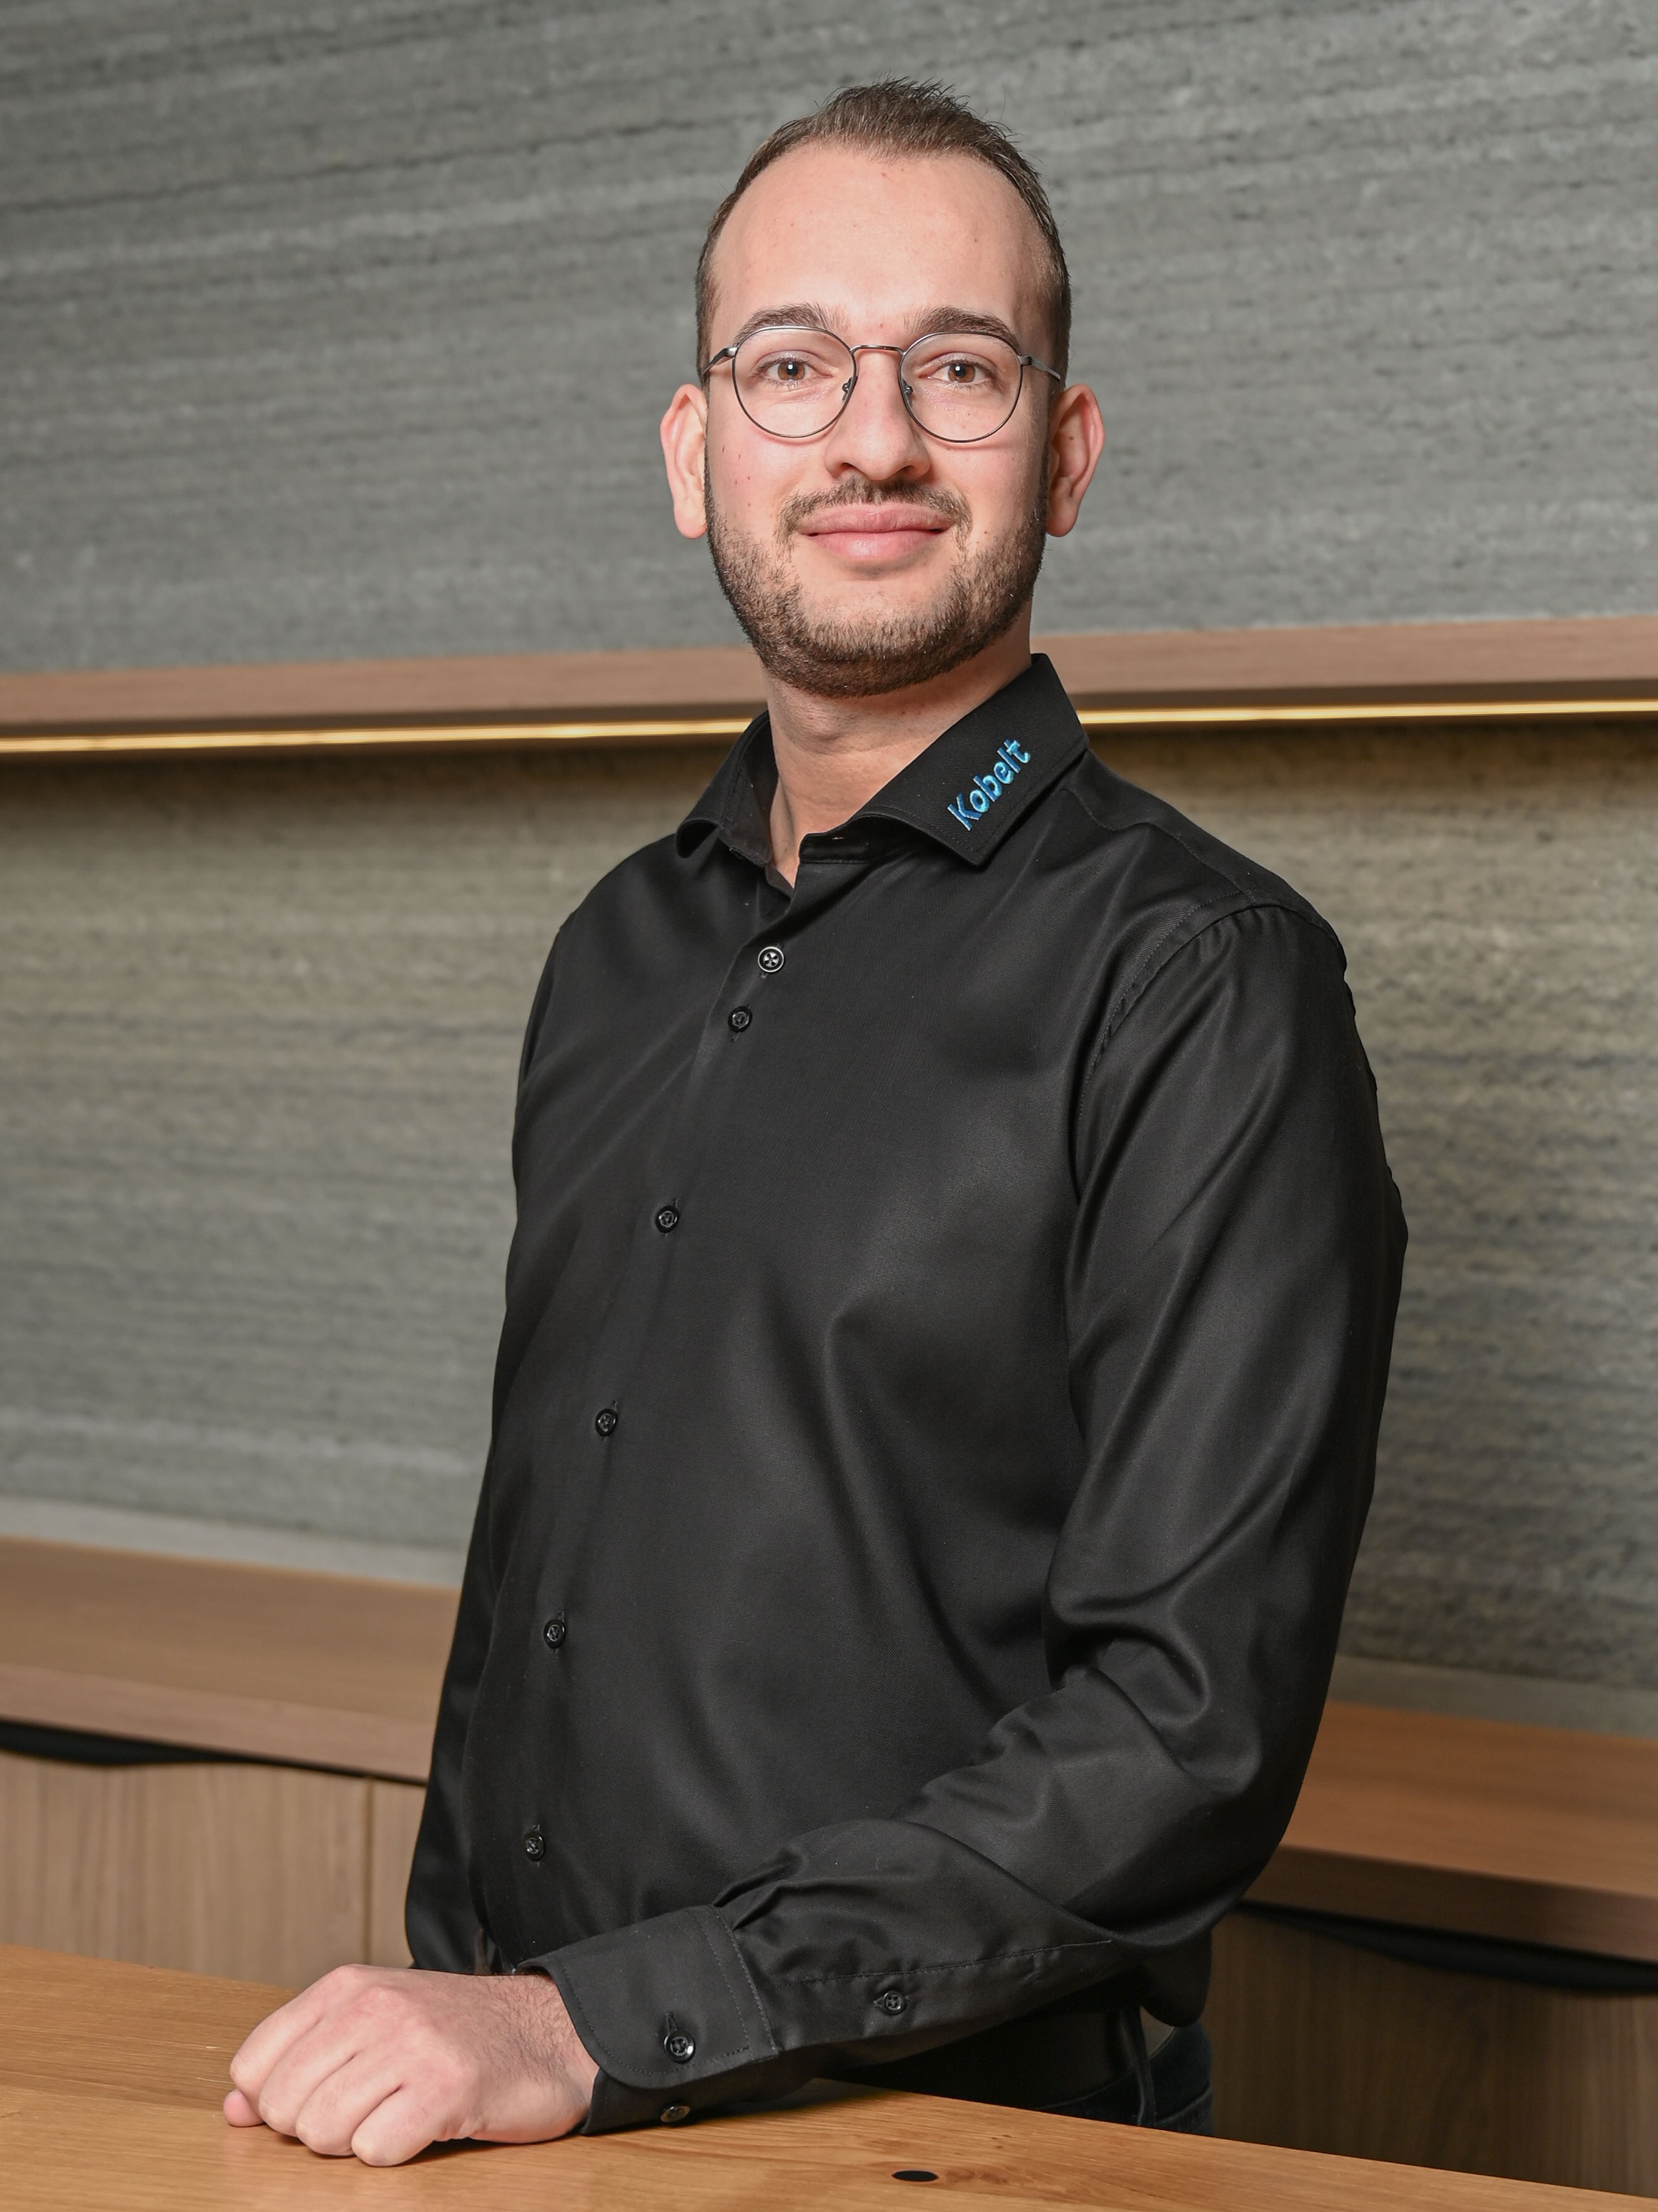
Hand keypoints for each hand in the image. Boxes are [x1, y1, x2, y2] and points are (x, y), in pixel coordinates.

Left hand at [223, 1963, 598, 2164]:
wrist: (551, 2033)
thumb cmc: (453, 2035)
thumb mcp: (371, 2026)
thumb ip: (298, 2060)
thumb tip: (233, 2107)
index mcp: (348, 1986)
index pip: (254, 2066)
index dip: (277, 2101)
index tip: (322, 2095)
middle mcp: (375, 2007)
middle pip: (285, 2108)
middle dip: (317, 2127)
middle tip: (370, 2106)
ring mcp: (412, 2045)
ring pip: (324, 2133)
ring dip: (358, 2140)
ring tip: (399, 2112)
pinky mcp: (447, 2088)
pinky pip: (376, 2151)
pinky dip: (395, 2152)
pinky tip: (426, 2124)